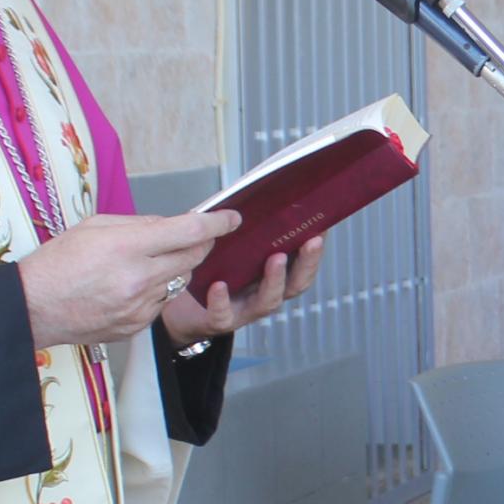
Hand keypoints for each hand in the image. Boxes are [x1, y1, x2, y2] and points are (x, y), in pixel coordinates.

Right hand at [17, 211, 240, 349]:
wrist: (32, 308)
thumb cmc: (57, 263)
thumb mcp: (94, 226)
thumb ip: (139, 224)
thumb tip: (171, 225)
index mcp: (127, 246)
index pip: (189, 231)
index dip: (216, 223)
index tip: (231, 218)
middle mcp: (139, 278)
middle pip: (192, 257)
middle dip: (199, 244)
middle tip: (192, 236)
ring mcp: (140, 306)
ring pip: (178, 282)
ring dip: (172, 269)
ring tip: (141, 264)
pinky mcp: (137, 326)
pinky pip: (161, 303)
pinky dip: (155, 292)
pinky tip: (128, 287)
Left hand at [161, 234, 325, 347]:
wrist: (180, 306)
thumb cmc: (209, 271)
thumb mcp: (229, 243)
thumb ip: (241, 220)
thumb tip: (255, 184)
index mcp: (271, 274)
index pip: (302, 263)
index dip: (314, 249)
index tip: (322, 228)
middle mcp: (264, 293)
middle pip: (296, 283)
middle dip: (307, 262)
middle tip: (311, 241)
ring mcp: (245, 309)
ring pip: (268, 300)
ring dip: (275, 279)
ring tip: (276, 259)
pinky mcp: (219, 319)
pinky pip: (223, 313)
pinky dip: (222, 300)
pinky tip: (219, 286)